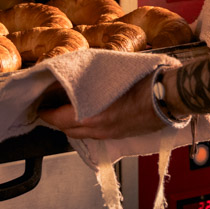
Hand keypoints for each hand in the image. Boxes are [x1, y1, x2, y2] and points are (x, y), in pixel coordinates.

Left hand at [38, 72, 166, 140]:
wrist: (169, 95)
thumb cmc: (142, 81)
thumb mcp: (109, 73)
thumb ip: (89, 78)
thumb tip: (72, 74)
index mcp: (92, 115)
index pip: (57, 118)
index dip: (46, 112)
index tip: (40, 104)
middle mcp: (98, 128)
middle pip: (66, 130)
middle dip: (56, 119)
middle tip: (51, 106)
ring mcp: (110, 134)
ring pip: (81, 134)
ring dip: (71, 124)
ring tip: (68, 109)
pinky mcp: (120, 135)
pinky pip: (96, 134)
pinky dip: (86, 126)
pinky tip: (90, 114)